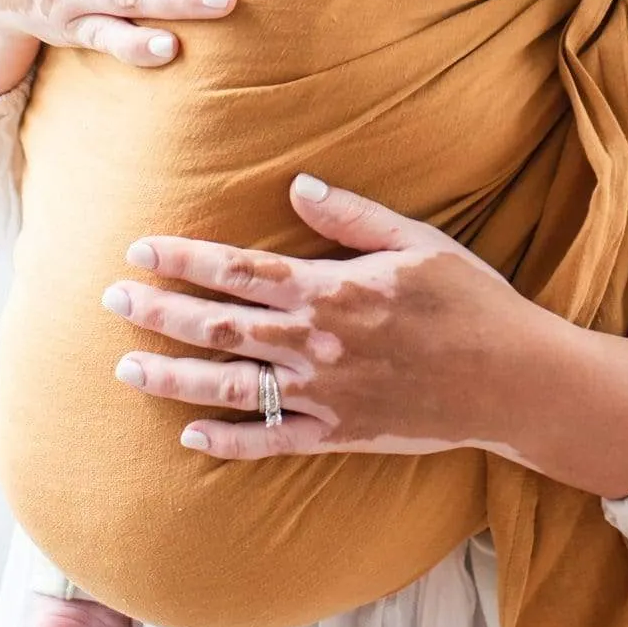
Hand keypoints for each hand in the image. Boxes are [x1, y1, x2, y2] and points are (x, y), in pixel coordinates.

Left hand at [103, 175, 559, 461]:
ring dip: (172, 377)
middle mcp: (318, 343)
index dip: (184, 259)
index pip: (240, 270)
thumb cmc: (473, 301)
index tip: (140, 249)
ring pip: (230, 386)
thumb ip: (352, 216)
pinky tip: (190, 436)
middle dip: (158, 310)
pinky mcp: (340, 434)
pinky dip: (228, 440)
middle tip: (111, 298)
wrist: (516, 381)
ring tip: (127, 367)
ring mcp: (325, 394)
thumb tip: (297, 185)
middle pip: (219, 326)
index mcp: (333, 289)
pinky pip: (272, 441)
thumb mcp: (419, 241)